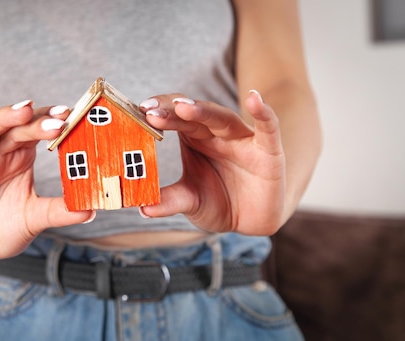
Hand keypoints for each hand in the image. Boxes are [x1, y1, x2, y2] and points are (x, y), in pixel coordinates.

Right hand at [0, 101, 92, 266]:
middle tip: (58, 117)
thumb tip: (90, 210)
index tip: (70, 114)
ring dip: (3, 119)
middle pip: (13, 128)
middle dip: (34, 120)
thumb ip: (58, 212)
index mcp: (16, 159)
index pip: (32, 131)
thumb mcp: (33, 219)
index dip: (48, 121)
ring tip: (24, 110)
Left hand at [139, 91, 284, 234]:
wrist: (253, 220)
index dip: (159, 113)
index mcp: (195, 138)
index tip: (138, 113)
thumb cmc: (219, 202)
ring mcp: (242, 139)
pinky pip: (267, 127)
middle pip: (194, 114)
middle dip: (173, 111)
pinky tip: (254, 97)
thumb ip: (169, 201)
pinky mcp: (268, 151)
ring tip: (184, 107)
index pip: (175, 116)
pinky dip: (263, 112)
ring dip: (203, 111)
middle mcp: (217, 133)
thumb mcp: (190, 201)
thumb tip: (142, 208)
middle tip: (151, 110)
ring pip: (222, 118)